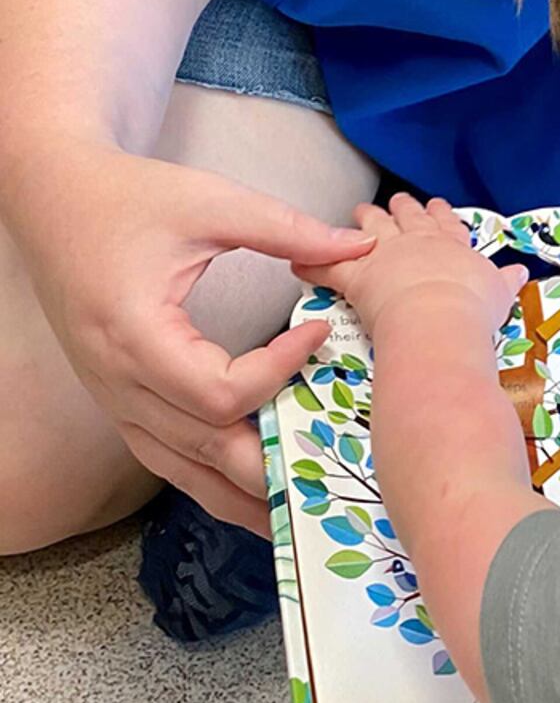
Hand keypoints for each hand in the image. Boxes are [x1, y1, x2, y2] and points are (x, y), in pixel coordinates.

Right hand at [12, 143, 375, 537]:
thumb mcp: (211, 203)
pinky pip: (165, 457)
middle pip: (205, 449)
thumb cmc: (129, 199)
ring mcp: (113, 400)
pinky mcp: (118, 401)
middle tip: (337, 462)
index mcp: (136, 335)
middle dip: (274, 463)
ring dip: (245, 490)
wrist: (55, 202)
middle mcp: (119, 382)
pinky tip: (255, 486)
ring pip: (183, 470)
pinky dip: (212, 476)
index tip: (318, 330)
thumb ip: (285, 229)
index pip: (219, 392)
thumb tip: (359, 247)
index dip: (279, 371)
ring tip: (305, 504)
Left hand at [297, 194, 528, 342]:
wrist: (439, 317)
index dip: (440, 214)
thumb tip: (520, 273)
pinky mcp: (357, 274)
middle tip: (397, 201)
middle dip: (401, 208)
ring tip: (359, 211)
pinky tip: (302, 261)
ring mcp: (385, 253)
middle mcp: (418, 241)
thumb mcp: (498, 294)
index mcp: (451, 244)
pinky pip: (330, 266)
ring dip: (365, 219)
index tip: (437, 205)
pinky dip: (315, 264)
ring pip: (372, 228)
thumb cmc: (472, 308)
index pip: (445, 222)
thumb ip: (505, 282)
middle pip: (408, 216)